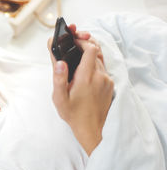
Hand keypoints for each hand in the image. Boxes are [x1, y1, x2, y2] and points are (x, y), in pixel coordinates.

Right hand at [47, 26, 113, 155]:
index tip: (73, 40)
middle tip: (74, 44)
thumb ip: (58, 79)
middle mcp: (100, 76)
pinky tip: (84, 72)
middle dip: (85, 44)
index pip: (91, 48)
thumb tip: (60, 62)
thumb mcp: (59, 99)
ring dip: (89, 55)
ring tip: (77, 57)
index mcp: (86, 77)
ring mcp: (107, 80)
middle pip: (96, 50)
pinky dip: (94, 65)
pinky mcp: (110, 85)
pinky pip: (103, 69)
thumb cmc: (73, 114)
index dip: (82, 41)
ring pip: (100, 59)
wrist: (92, 129)